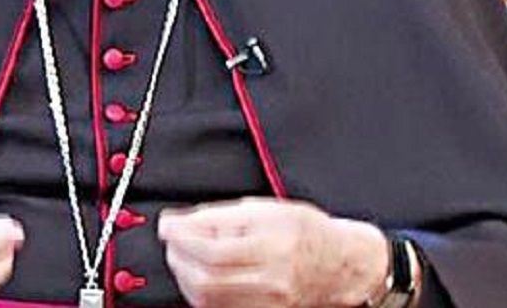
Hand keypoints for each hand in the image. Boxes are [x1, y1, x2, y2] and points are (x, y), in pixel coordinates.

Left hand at [158, 197, 387, 307]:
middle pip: (207, 274)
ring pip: (209, 295)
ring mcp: (268, 299)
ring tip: (182, 257)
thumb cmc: (306, 232)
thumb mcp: (270, 208)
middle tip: (171, 242)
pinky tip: (199, 277)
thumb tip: (184, 221)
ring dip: (185, 275)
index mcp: (275, 238)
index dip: (182, 235)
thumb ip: (226, 215)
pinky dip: (200, 293)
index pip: (214, 244)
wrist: (339, 265)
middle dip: (179, 256)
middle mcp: (272, 272)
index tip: (167, 225)